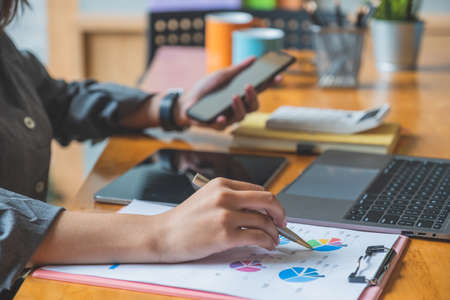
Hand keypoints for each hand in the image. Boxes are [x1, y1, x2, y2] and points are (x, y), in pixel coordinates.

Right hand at [155, 177, 285, 261]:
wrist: (162, 234)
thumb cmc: (184, 219)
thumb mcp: (207, 198)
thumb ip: (231, 199)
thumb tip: (258, 210)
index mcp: (222, 184)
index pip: (258, 190)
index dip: (271, 203)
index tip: (275, 213)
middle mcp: (225, 196)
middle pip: (267, 200)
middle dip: (280, 213)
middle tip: (282, 223)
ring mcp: (225, 215)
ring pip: (264, 221)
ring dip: (274, 233)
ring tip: (273, 240)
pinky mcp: (225, 235)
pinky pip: (257, 237)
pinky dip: (266, 242)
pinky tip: (266, 245)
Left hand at [175, 57, 281, 129]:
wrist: (186, 101)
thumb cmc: (205, 88)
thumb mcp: (221, 75)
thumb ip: (237, 69)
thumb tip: (254, 58)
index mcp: (241, 94)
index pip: (259, 90)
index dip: (270, 84)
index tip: (279, 76)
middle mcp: (238, 108)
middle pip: (254, 106)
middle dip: (254, 96)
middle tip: (249, 85)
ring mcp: (228, 118)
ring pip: (241, 116)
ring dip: (239, 106)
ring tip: (234, 96)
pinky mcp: (216, 125)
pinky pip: (223, 126)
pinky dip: (222, 121)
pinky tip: (221, 116)